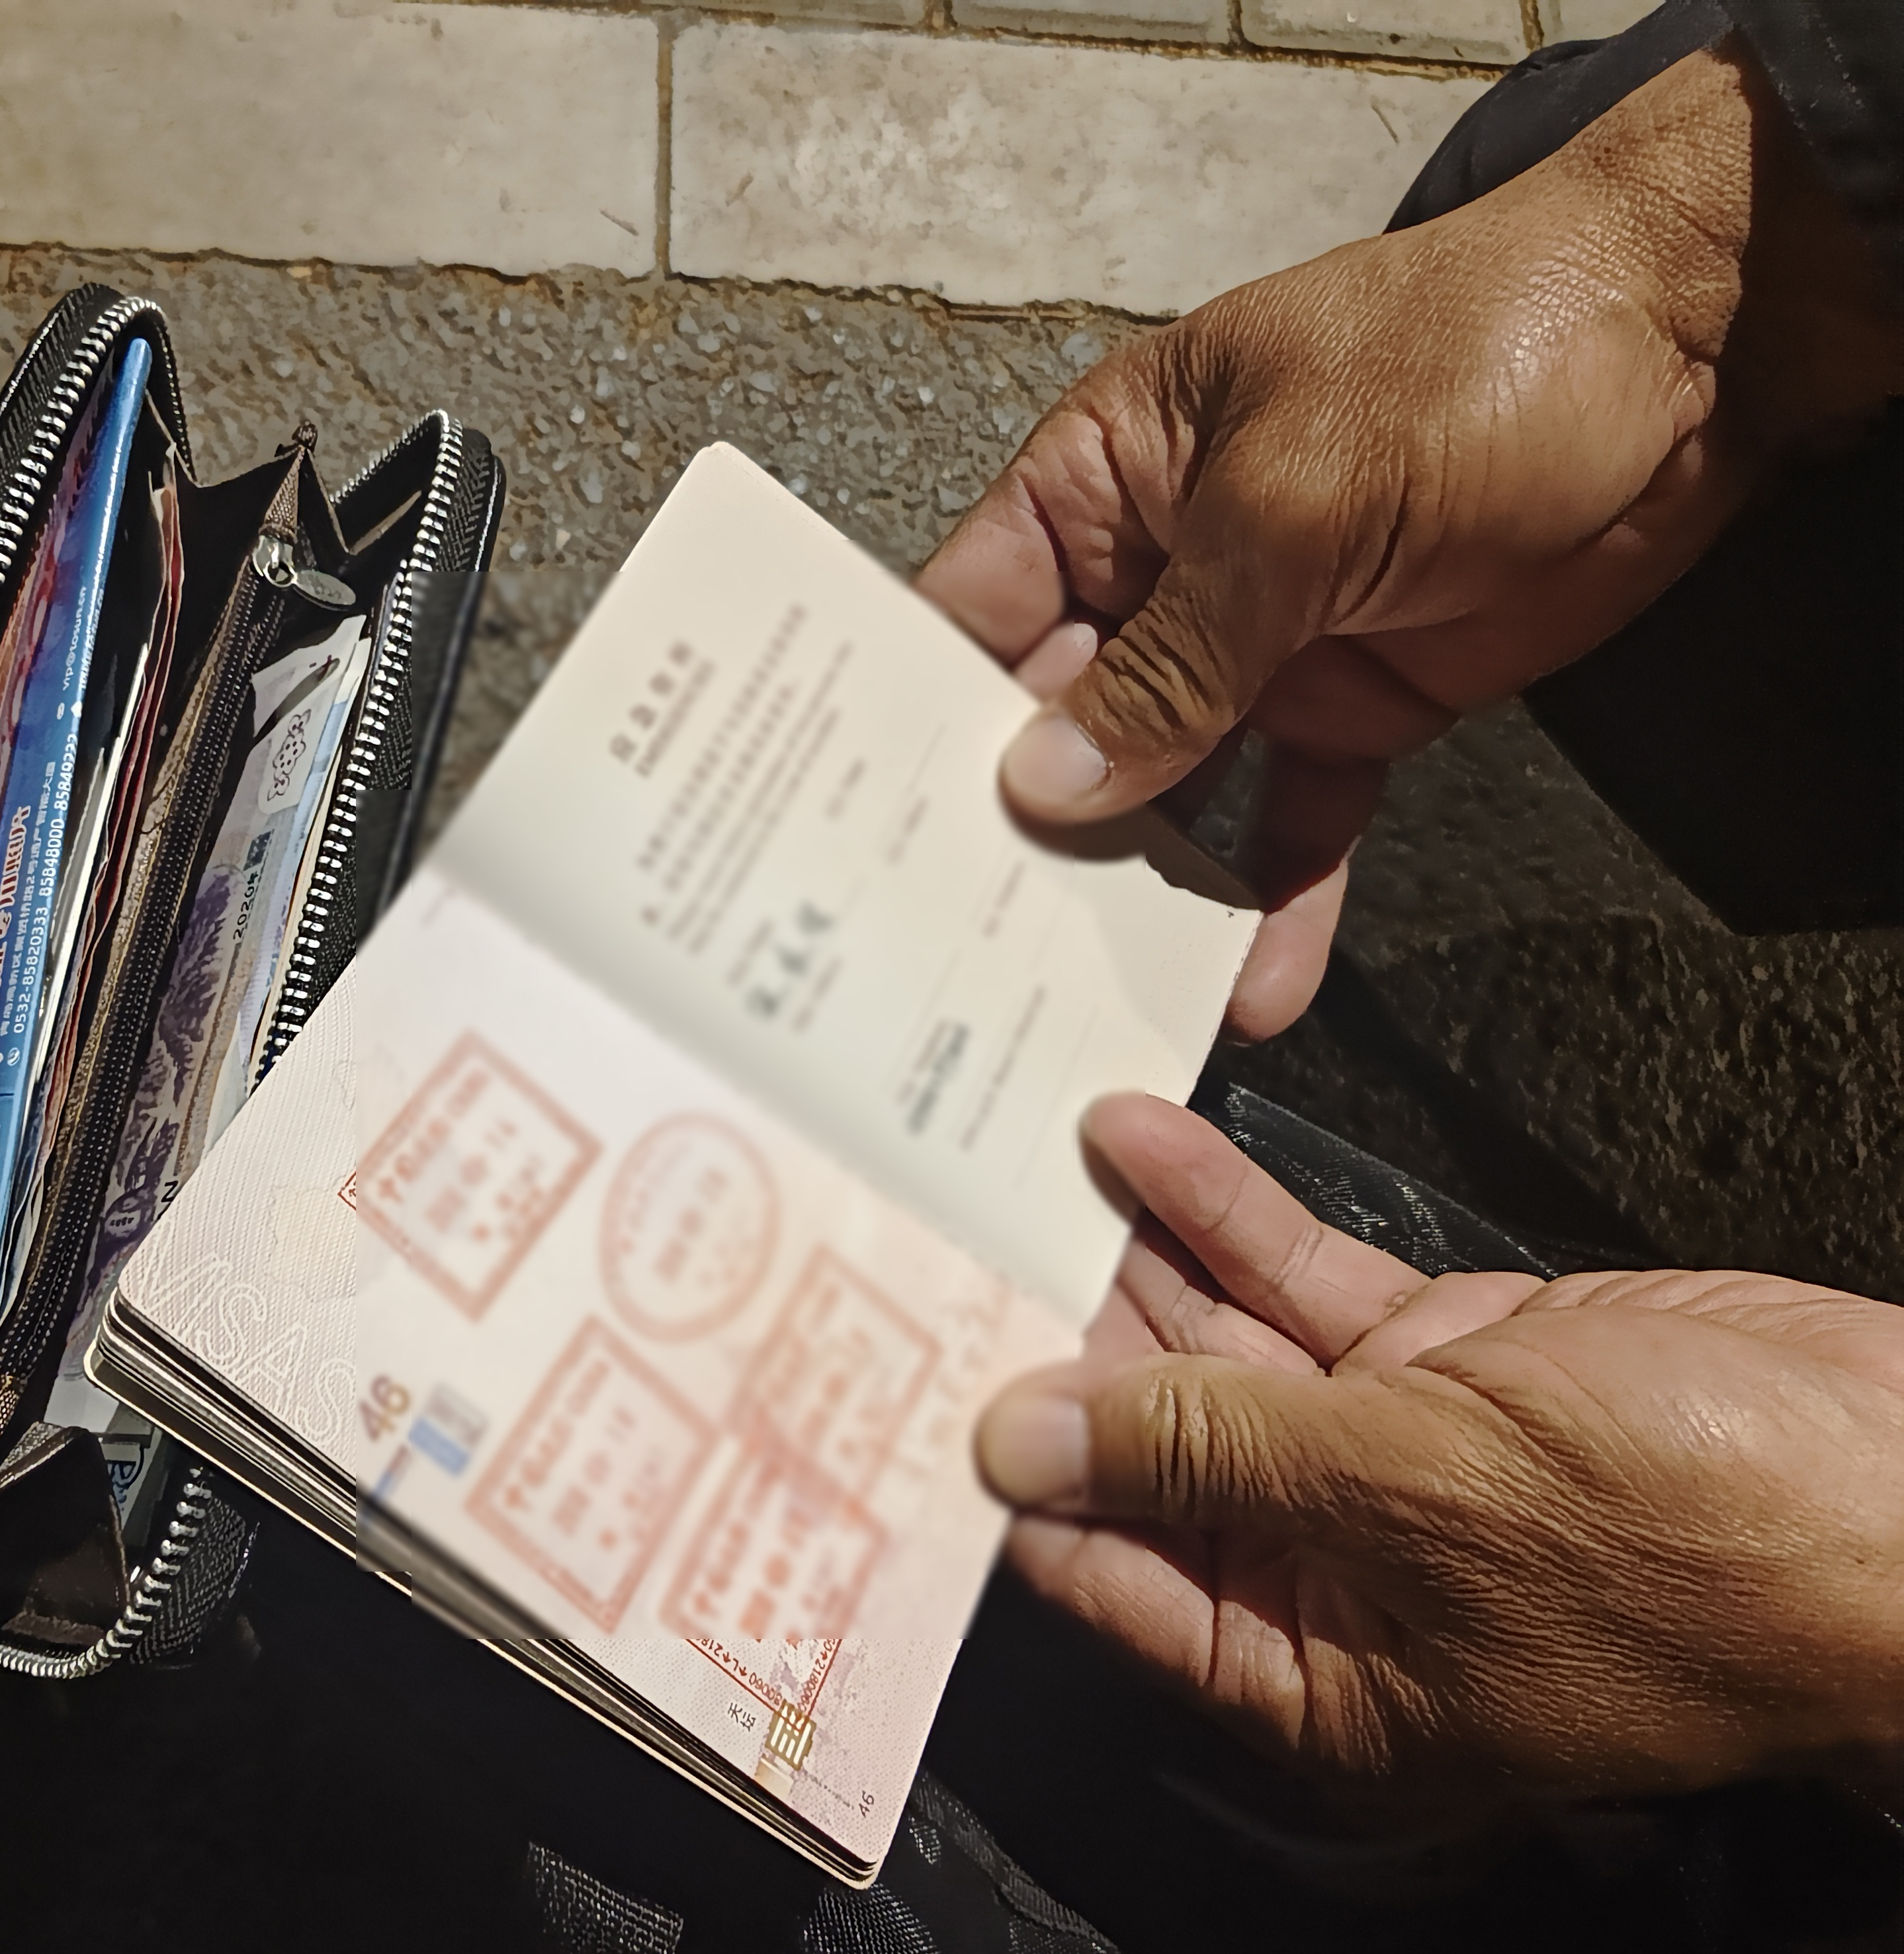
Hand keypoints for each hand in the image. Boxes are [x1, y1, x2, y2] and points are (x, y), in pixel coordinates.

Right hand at [919, 39, 1903, 1037]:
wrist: (1692, 352)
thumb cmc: (1468, 358)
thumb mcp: (1291, 503)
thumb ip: (1170, 659)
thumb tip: (1045, 787)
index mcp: (1103, 480)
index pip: (970, 611)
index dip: (912, 719)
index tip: (858, 836)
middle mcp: (1157, 571)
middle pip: (1056, 725)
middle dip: (1020, 835)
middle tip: (962, 959)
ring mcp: (1254, 647)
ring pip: (1166, 794)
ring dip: (1137, 895)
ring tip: (1092, 1006)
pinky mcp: (1352, 707)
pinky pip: (1289, 824)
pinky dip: (1270, 906)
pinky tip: (1250, 992)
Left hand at [977, 1094, 1903, 1797]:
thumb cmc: (1693, 1549)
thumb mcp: (1416, 1496)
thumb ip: (1211, 1455)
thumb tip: (1023, 1445)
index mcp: (1311, 1676)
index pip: (1102, 1574)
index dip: (998, 1479)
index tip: (887, 1378)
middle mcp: (1330, 1572)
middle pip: (1142, 1447)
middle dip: (1045, 1341)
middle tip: (928, 1234)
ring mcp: (1388, 1457)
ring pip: (1211, 1347)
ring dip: (1122, 1254)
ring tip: (1008, 1160)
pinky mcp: (1445, 1360)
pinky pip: (1301, 1284)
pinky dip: (1223, 1213)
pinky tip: (1135, 1140)